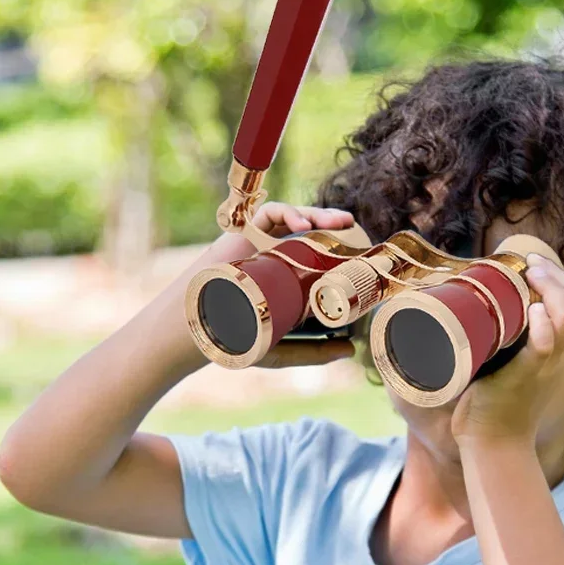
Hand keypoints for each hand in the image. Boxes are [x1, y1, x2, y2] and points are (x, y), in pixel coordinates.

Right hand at [250, 204, 357, 367]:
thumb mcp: (283, 348)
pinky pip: (268, 214)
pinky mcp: (243, 233)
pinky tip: (303, 225)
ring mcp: (259, 244)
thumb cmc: (237, 338)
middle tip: (354, 229)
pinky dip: (288, 212)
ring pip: (292, 218)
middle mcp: (274, 256)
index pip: (315, 254)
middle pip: (308, 233)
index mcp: (285, 277)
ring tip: (339, 222)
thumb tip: (350, 350)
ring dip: (318, 214)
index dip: (338, 248)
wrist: (203, 329)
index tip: (360, 252)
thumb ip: (315, 352)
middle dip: (333, 226)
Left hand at [451, 253, 563, 444]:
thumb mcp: (504, 368)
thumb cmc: (492, 407)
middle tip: (530, 263)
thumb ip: (500, 343)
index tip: (532, 263)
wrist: (493, 446)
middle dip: (557, 276)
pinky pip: (544, 347)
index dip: (560, 279)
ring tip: (531, 276)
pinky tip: (532, 311)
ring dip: (551, 290)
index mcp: (557, 353)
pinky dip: (542, 326)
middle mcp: (559, 357)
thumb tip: (470, 313)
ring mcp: (545, 367)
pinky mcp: (525, 377)